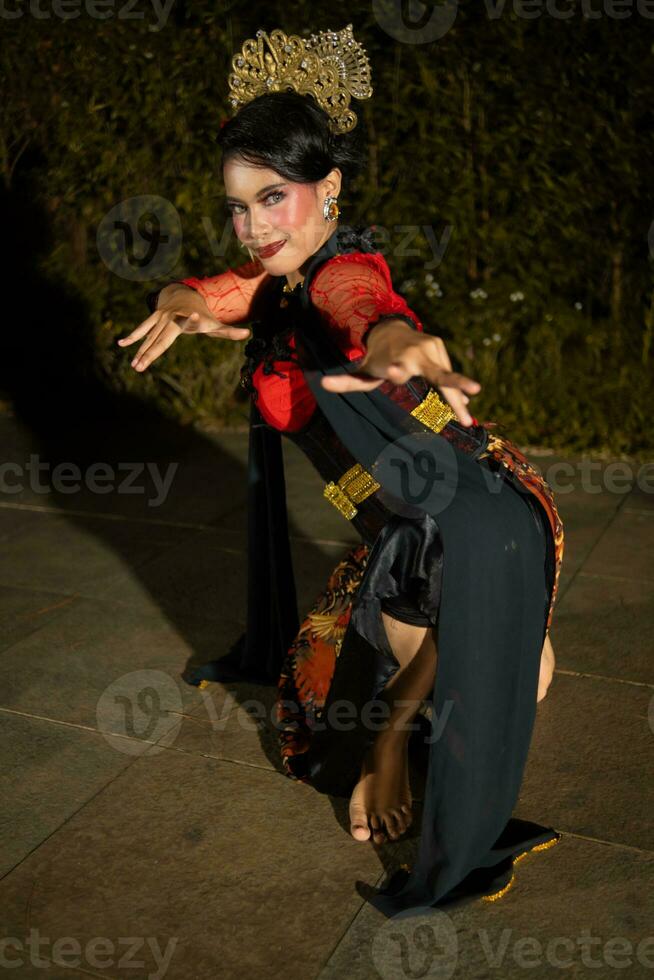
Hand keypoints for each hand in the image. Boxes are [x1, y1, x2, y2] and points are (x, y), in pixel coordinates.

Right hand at [116, 304, 250, 371]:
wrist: (186, 295)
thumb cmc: (203, 315)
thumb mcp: (215, 324)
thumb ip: (229, 332)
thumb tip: (247, 334)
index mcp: (188, 320)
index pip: (189, 323)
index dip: (190, 320)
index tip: (191, 315)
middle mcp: (172, 319)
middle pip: (161, 339)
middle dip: (151, 353)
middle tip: (142, 367)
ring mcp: (161, 318)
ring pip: (150, 337)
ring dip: (141, 351)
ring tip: (135, 366)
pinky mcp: (154, 318)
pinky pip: (142, 329)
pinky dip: (132, 337)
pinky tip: (120, 345)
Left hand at [320, 320, 480, 426]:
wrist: (390, 330)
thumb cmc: (375, 359)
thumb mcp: (362, 371)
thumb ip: (347, 381)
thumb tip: (322, 384)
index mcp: (395, 361)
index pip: (397, 368)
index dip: (397, 371)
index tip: (398, 372)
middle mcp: (415, 353)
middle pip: (438, 372)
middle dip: (455, 381)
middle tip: (475, 389)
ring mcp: (430, 348)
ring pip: (446, 379)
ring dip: (458, 399)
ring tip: (467, 419)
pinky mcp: (439, 347)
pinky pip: (447, 374)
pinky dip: (455, 392)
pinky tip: (465, 409)